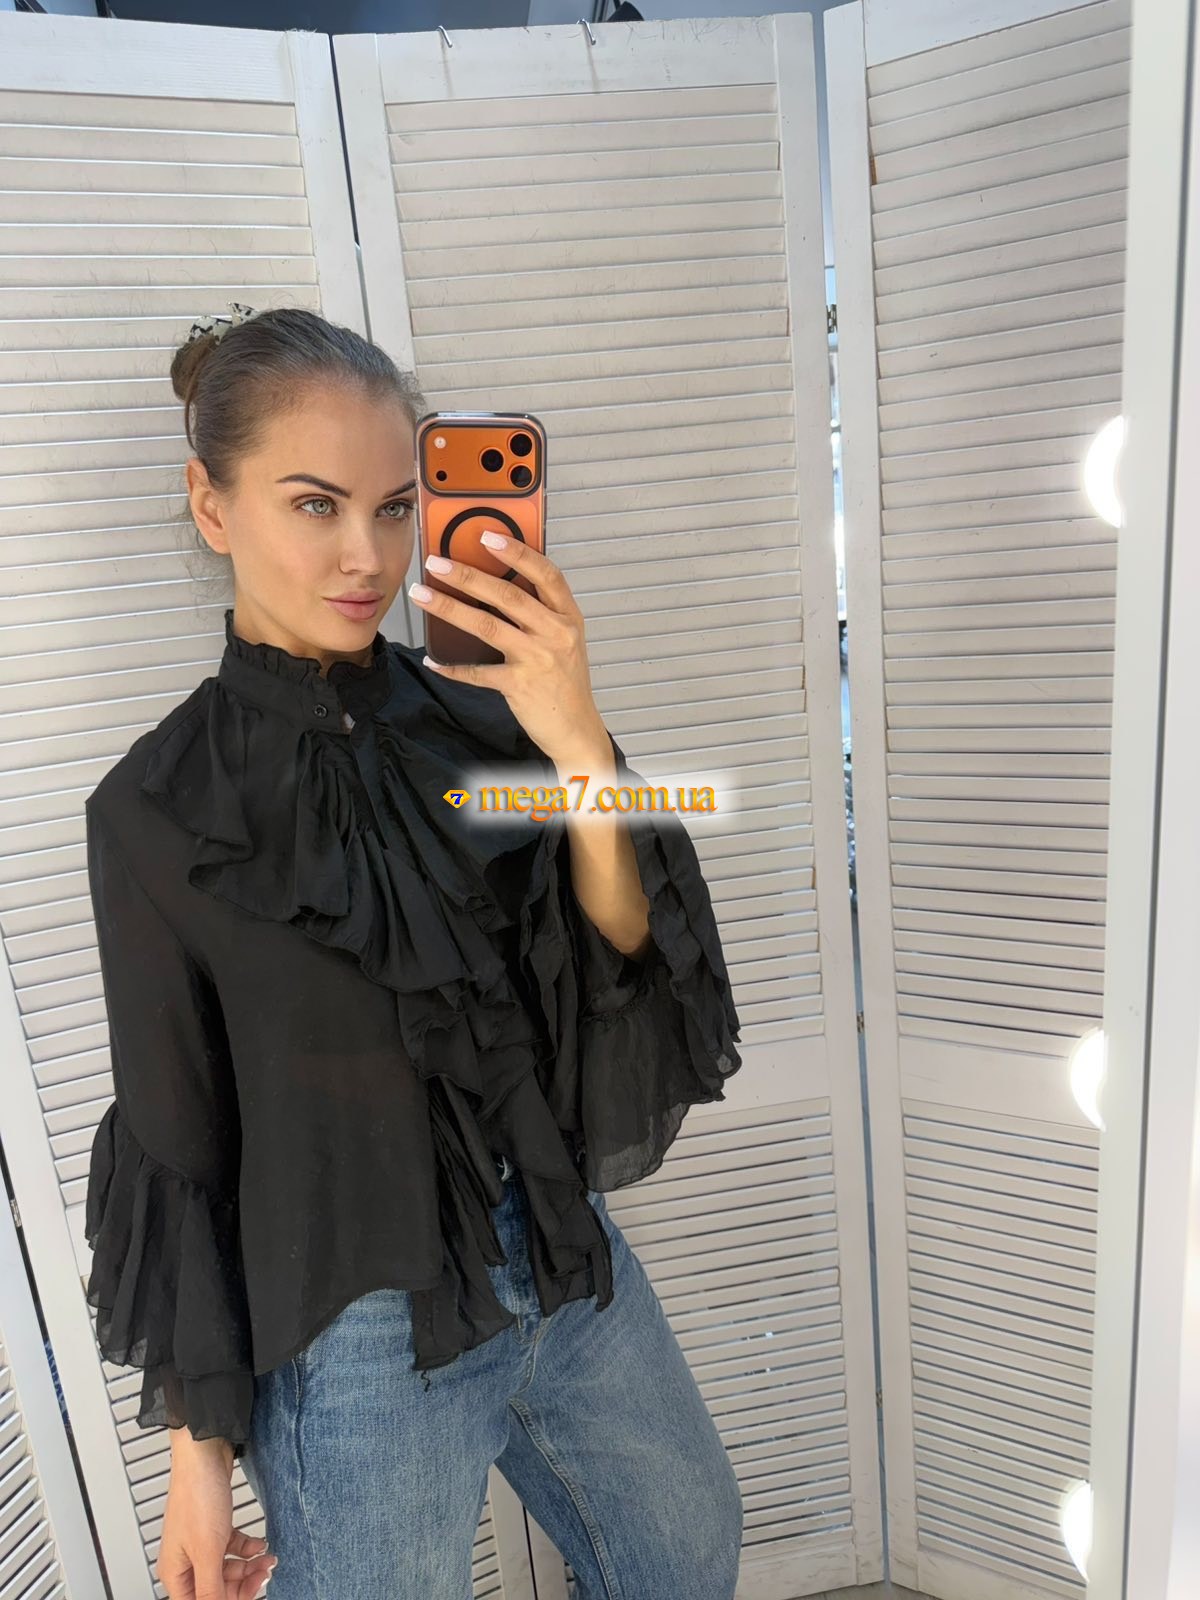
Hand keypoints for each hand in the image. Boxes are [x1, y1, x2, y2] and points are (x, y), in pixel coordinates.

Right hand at [160, 1435, 276, 1598]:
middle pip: (215, 1588)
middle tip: (264, 1576)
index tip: (251, 1594)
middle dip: (242, 1585)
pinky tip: (259, 1545)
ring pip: (226, 1569)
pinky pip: (232, 1548)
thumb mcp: (208, 1551)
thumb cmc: (197, 1495)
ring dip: (248, 1567)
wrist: (205, 1452)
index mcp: (175, 1572)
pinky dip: (247, 1549)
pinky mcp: (213, 1526)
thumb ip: (211, 1588)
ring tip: (267, 1560)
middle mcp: (185, 1559)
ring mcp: (200, 1541)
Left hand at [410, 533, 608, 766]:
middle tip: (436, 562)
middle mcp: (556, 634)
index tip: (488, 537)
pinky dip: (453, 667)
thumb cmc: (566, 683)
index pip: (547, 574)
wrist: (577, 730)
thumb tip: (495, 585)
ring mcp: (538, 659)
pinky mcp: (520, 685)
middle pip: (508, 595)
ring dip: (450, 608)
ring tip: (423, 595)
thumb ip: (540, 613)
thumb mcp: (565, 640)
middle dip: (468, 575)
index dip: (518, 552)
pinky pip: (478, 672)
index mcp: (568, 617)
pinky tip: (433, 660)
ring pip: (487, 625)